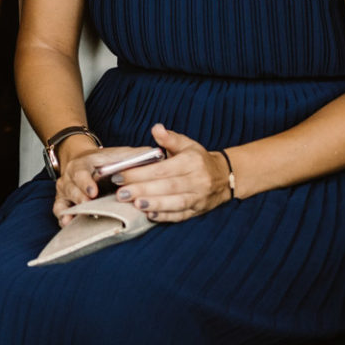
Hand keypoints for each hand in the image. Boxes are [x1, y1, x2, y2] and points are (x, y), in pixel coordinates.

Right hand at [52, 142, 150, 224]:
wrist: (81, 159)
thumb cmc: (103, 160)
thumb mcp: (115, 154)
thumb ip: (133, 155)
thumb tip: (155, 154)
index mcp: (83, 164)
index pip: (81, 172)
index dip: (86, 183)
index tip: (93, 192)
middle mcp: (71, 176)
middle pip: (72, 187)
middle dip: (80, 198)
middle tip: (89, 207)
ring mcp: (66, 189)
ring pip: (65, 200)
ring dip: (72, 210)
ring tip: (77, 219)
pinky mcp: (63, 200)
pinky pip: (59, 209)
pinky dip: (63, 217)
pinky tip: (69, 223)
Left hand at [105, 124, 230, 223]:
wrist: (224, 177)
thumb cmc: (198, 159)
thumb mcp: (187, 144)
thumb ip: (169, 138)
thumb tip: (156, 128)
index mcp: (192, 162)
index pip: (163, 169)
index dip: (141, 173)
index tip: (120, 175)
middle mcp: (197, 180)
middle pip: (167, 186)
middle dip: (142, 190)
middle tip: (121, 193)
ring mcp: (199, 197)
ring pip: (176, 203)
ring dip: (154, 204)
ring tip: (135, 204)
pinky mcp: (198, 211)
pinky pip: (182, 215)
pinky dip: (166, 216)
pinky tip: (150, 215)